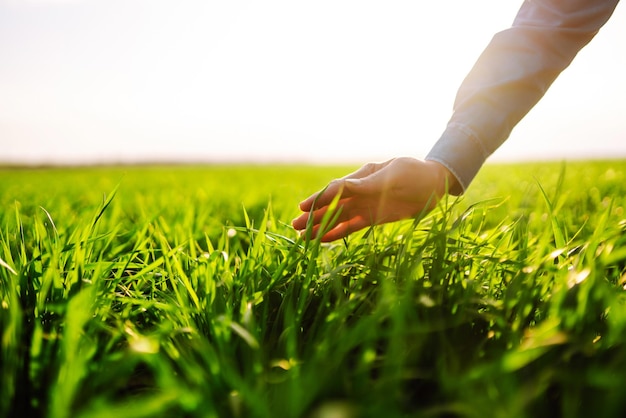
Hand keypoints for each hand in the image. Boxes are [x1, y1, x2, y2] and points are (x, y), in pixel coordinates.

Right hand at [292, 157, 456, 241]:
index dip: (320, 199)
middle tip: (294, 226)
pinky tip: (322, 240)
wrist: (435, 184)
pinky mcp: (373, 218)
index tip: (303, 207)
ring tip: (302, 238)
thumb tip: (341, 187)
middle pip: (333, 205)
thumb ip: (367, 185)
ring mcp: (365, 205)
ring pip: (338, 218)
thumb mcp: (392, 176)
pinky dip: (337, 233)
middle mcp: (360, 191)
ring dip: (321, 227)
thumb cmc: (415, 174)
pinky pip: (351, 227)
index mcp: (363, 176)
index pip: (337, 189)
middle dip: (314, 216)